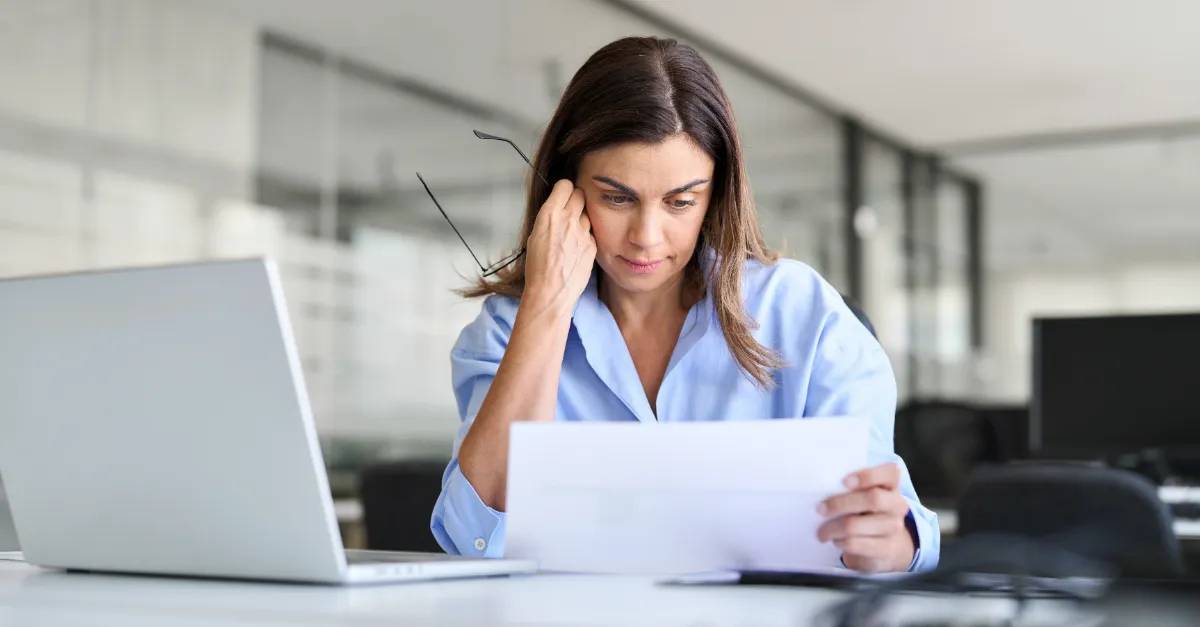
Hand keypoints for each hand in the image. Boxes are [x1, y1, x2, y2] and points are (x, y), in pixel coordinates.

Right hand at [521, 179, 595, 313]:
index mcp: (550, 214)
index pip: (565, 185)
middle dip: (575, 199)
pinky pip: (591, 233)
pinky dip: (586, 237)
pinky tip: (577, 249)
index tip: (563, 195)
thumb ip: (549, 218)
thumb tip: (557, 209)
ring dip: (581, 219)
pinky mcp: (593, 245)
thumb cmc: (538, 268)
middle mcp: (569, 219)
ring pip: (587, 214)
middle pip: (580, 194)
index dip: (564, 190)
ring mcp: (583, 232)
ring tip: (571, 235)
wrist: (551, 292)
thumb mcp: (535, 235)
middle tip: (570, 210)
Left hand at [816, 463, 914, 572]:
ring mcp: (894, 527)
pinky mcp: (886, 548)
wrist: (886, 543)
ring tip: (822, 532)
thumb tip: (821, 489)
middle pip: (873, 499)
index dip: (868, 475)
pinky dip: (841, 542)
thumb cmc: (866, 510)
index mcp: (891, 484)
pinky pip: (857, 544)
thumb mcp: (864, 495)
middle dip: (840, 503)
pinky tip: (836, 540)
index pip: (890, 472)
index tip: (845, 481)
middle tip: (819, 509)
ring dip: (833, 528)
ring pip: (857, 525)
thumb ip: (850, 487)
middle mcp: (897, 504)